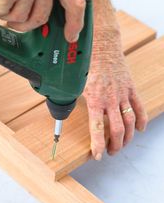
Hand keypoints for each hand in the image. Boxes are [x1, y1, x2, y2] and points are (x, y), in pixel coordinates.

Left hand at [83, 28, 147, 159]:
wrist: (102, 46)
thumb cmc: (87, 65)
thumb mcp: (76, 84)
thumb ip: (73, 99)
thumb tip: (62, 111)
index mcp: (94, 100)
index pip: (97, 128)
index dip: (98, 145)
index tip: (98, 155)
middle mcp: (110, 100)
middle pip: (118, 130)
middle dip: (115, 145)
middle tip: (111, 152)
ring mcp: (122, 95)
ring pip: (130, 122)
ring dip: (128, 137)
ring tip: (123, 144)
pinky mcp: (130, 89)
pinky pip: (139, 108)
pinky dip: (141, 121)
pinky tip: (139, 129)